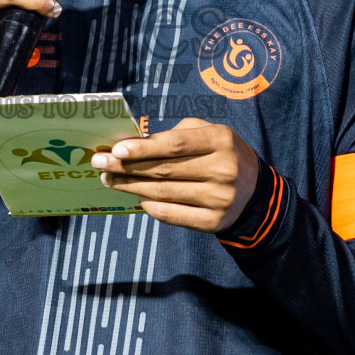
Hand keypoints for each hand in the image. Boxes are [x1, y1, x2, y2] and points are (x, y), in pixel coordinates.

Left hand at [92, 118, 259, 232]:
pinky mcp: (213, 222)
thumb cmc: (221, 154)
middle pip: (164, 170)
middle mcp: (223, 170)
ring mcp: (219, 199)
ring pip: (163, 193)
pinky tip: (135, 197)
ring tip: (109, 180)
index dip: (144, 148)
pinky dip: (149, 206)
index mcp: (221, 140)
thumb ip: (176, 134)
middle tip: (100, 163)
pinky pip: (171, 214)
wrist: (255, 192)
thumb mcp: (209, 132)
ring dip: (130, 186)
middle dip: (127, 167)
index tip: (117, 150)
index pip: (176, 145)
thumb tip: (135, 145)